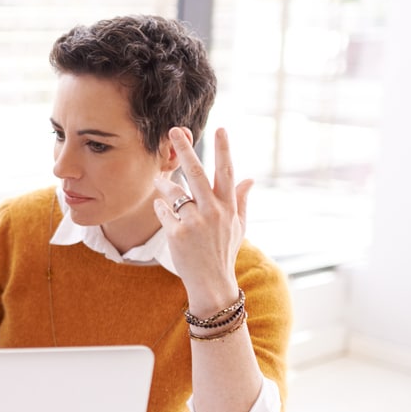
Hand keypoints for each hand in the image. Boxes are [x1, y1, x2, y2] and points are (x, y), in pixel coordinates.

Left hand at [153, 127, 251, 311]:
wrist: (211, 282)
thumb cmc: (223, 251)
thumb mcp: (238, 227)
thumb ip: (241, 201)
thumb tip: (250, 179)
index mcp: (229, 206)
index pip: (227, 172)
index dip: (224, 150)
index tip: (221, 129)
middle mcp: (213, 211)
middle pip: (196, 173)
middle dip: (184, 150)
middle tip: (173, 131)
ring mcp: (195, 222)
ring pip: (174, 191)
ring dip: (164, 182)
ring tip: (160, 179)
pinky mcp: (177, 233)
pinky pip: (163, 211)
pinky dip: (160, 207)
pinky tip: (162, 209)